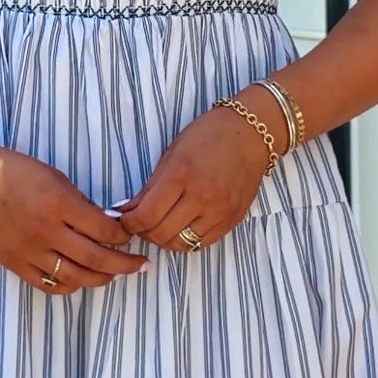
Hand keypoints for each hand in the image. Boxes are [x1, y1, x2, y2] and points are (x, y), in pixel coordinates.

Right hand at [0, 141, 148, 295]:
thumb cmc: (12, 169)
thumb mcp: (54, 176)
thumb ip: (79, 203)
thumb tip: (104, 224)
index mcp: (59, 204)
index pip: (104, 230)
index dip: (123, 237)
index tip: (131, 236)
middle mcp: (46, 231)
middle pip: (96, 258)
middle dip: (124, 264)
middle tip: (141, 265)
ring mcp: (29, 250)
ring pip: (75, 277)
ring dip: (101, 278)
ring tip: (114, 275)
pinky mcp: (13, 262)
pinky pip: (47, 284)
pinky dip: (69, 285)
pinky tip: (80, 280)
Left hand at [115, 97, 274, 251]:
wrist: (251, 134)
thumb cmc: (209, 135)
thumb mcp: (172, 153)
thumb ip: (150, 187)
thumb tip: (128, 210)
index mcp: (181, 175)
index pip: (146, 215)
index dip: (130, 223)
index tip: (126, 219)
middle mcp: (202, 197)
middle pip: (161, 233)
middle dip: (144, 232)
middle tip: (140, 223)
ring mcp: (219, 211)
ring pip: (181, 244)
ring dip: (164, 239)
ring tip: (159, 227)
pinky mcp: (231, 220)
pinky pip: (201, 243)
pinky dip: (185, 240)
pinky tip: (180, 227)